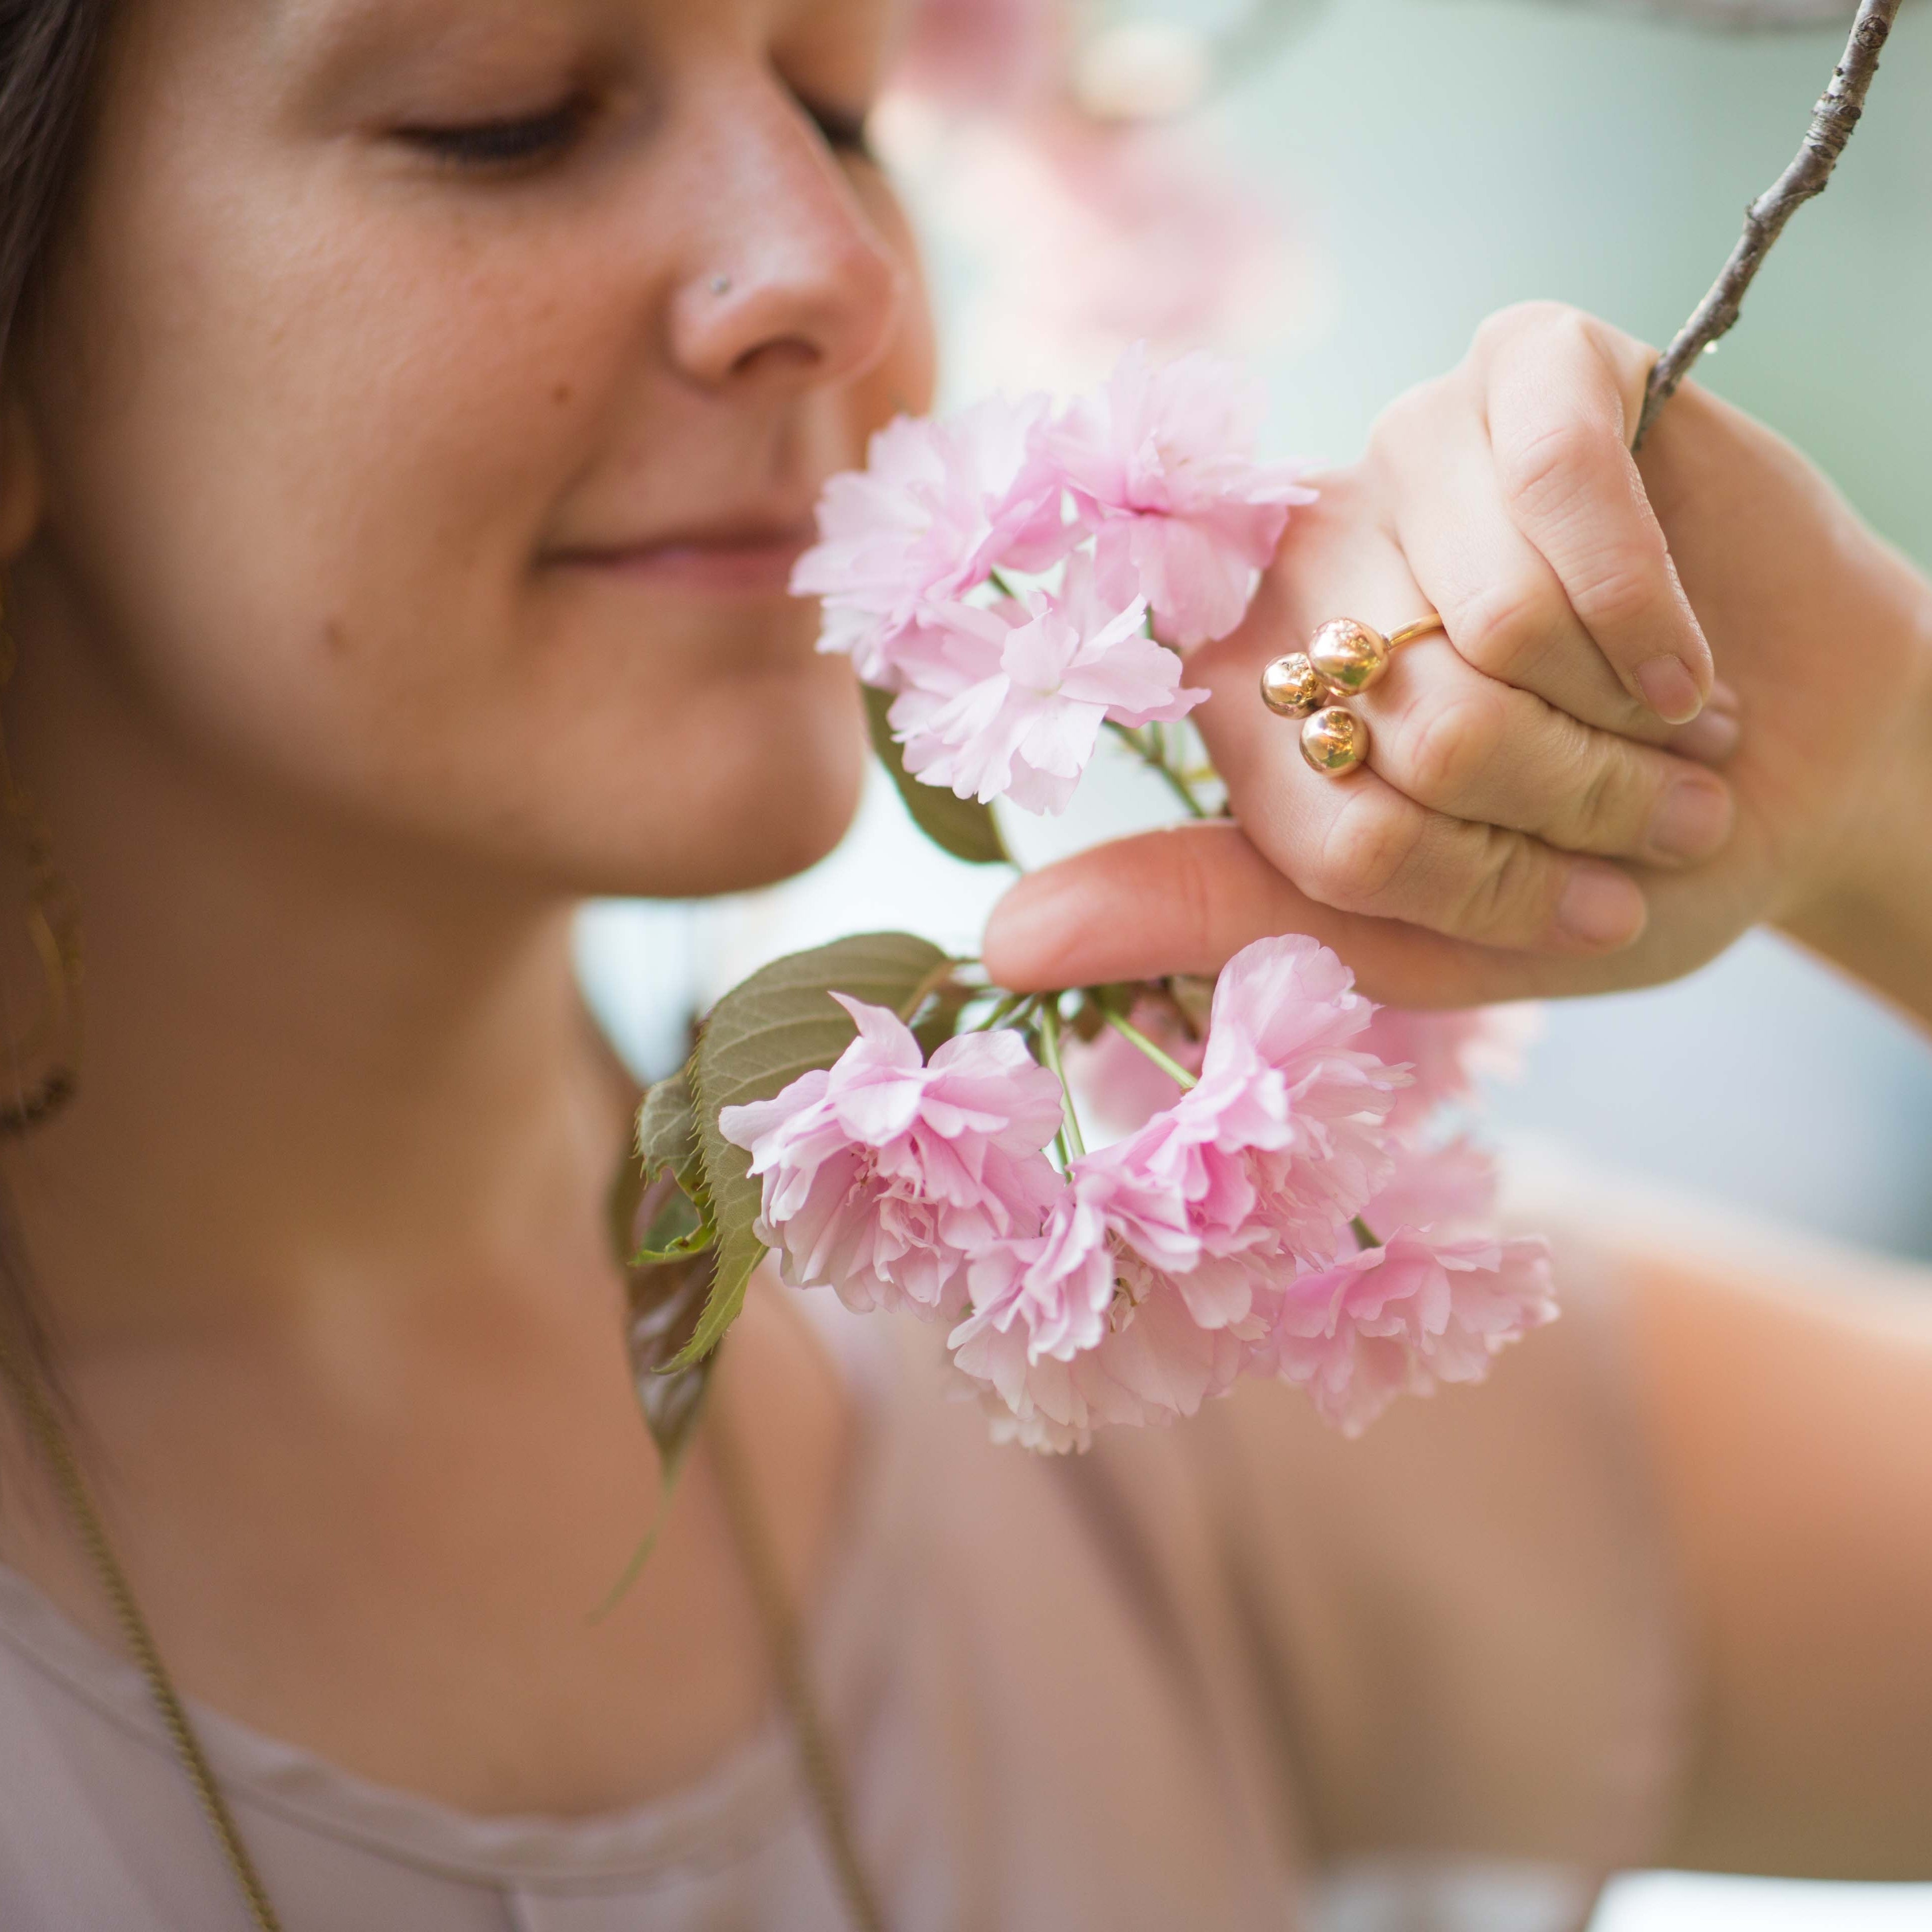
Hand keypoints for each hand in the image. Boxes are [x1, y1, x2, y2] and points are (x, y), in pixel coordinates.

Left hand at [986, 304, 1931, 1014]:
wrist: (1792, 768)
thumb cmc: (1592, 854)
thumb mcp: (1399, 932)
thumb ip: (1206, 917)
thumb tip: (1001, 941)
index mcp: (1253, 695)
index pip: (1327, 826)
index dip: (1478, 890)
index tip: (1577, 911)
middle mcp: (1304, 561)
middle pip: (1418, 727)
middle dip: (1568, 802)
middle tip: (1650, 811)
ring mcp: (1406, 451)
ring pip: (1494, 623)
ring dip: (1623, 716)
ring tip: (1671, 723)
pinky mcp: (1527, 369)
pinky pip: (1561, 481)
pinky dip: (1648, 599)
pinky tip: (1685, 650)